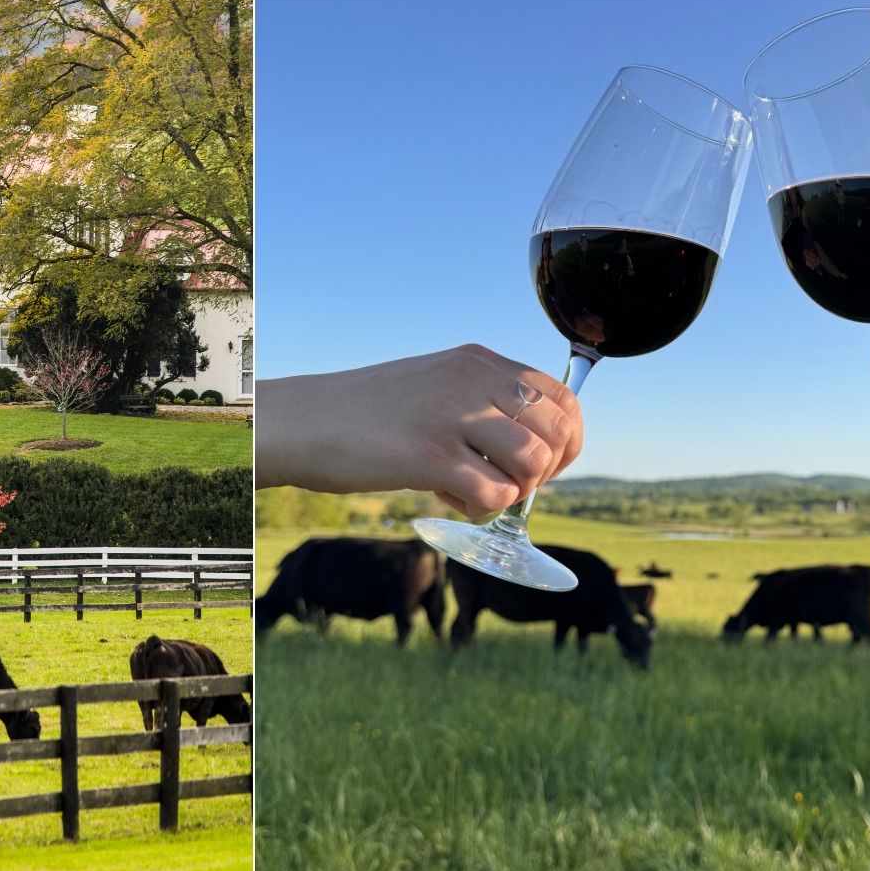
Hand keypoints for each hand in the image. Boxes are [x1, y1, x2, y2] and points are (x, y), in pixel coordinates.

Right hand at [256, 345, 584, 518]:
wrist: (304, 421)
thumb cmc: (367, 412)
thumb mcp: (435, 384)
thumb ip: (481, 399)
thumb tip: (532, 444)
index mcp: (477, 361)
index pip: (562, 398)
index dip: (566, 441)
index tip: (541, 465)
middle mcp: (472, 381)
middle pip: (556, 433)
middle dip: (544, 472)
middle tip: (505, 483)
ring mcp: (453, 416)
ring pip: (533, 464)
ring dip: (513, 491)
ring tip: (473, 490)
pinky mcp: (430, 456)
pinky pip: (496, 495)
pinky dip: (483, 509)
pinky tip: (449, 498)